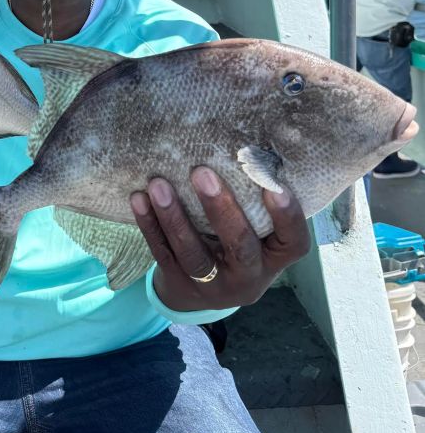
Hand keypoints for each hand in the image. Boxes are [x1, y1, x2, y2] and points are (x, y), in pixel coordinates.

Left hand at [130, 167, 310, 311]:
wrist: (200, 294)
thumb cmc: (237, 244)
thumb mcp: (257, 234)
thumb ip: (255, 200)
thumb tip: (247, 139)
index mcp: (273, 258)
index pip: (293, 243)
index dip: (287, 216)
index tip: (274, 185)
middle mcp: (247, 276)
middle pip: (240, 247)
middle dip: (221, 210)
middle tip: (201, 171)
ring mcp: (211, 285)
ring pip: (193, 254)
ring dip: (174, 217)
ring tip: (158, 184)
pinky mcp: (178, 282)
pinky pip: (162, 253)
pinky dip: (149, 225)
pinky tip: (138, 198)